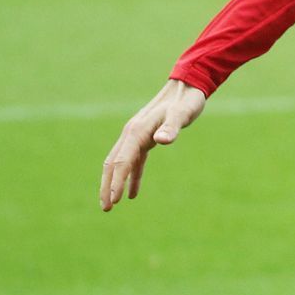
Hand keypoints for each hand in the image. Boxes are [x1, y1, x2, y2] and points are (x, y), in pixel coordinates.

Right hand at [100, 79, 206, 210]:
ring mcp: (137, 136)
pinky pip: (134, 161)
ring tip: (112, 204)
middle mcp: (132, 133)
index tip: (113, 201)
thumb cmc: (186, 101)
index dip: (116, 182)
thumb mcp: (182, 114)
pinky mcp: (146, 138)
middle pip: (113, 164)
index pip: (121, 161)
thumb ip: (171, 128)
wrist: (188, 86)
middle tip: (106, 208)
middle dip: (107, 186)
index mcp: (137, 131)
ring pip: (120, 163)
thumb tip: (161, 141)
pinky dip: (132, 176)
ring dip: (115, 183)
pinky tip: (133, 193)